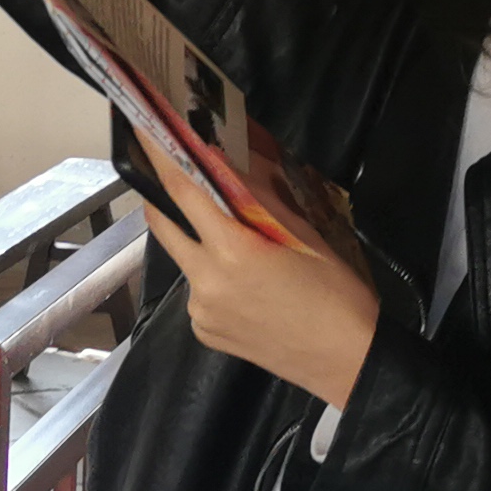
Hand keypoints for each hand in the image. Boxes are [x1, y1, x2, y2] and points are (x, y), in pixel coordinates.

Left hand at [138, 139, 380, 406]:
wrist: (349, 362)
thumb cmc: (336, 292)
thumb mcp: (304, 235)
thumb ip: (258, 199)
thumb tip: (227, 162)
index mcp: (231, 250)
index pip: (181, 190)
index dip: (157, 156)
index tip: (140, 128)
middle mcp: (204, 280)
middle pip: (163, 225)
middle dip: (165, 198)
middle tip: (179, 181)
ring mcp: (199, 311)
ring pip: (185, 261)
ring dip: (200, 244)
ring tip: (241, 251)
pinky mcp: (204, 332)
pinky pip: (198, 293)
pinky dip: (213, 280)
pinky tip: (247, 290)